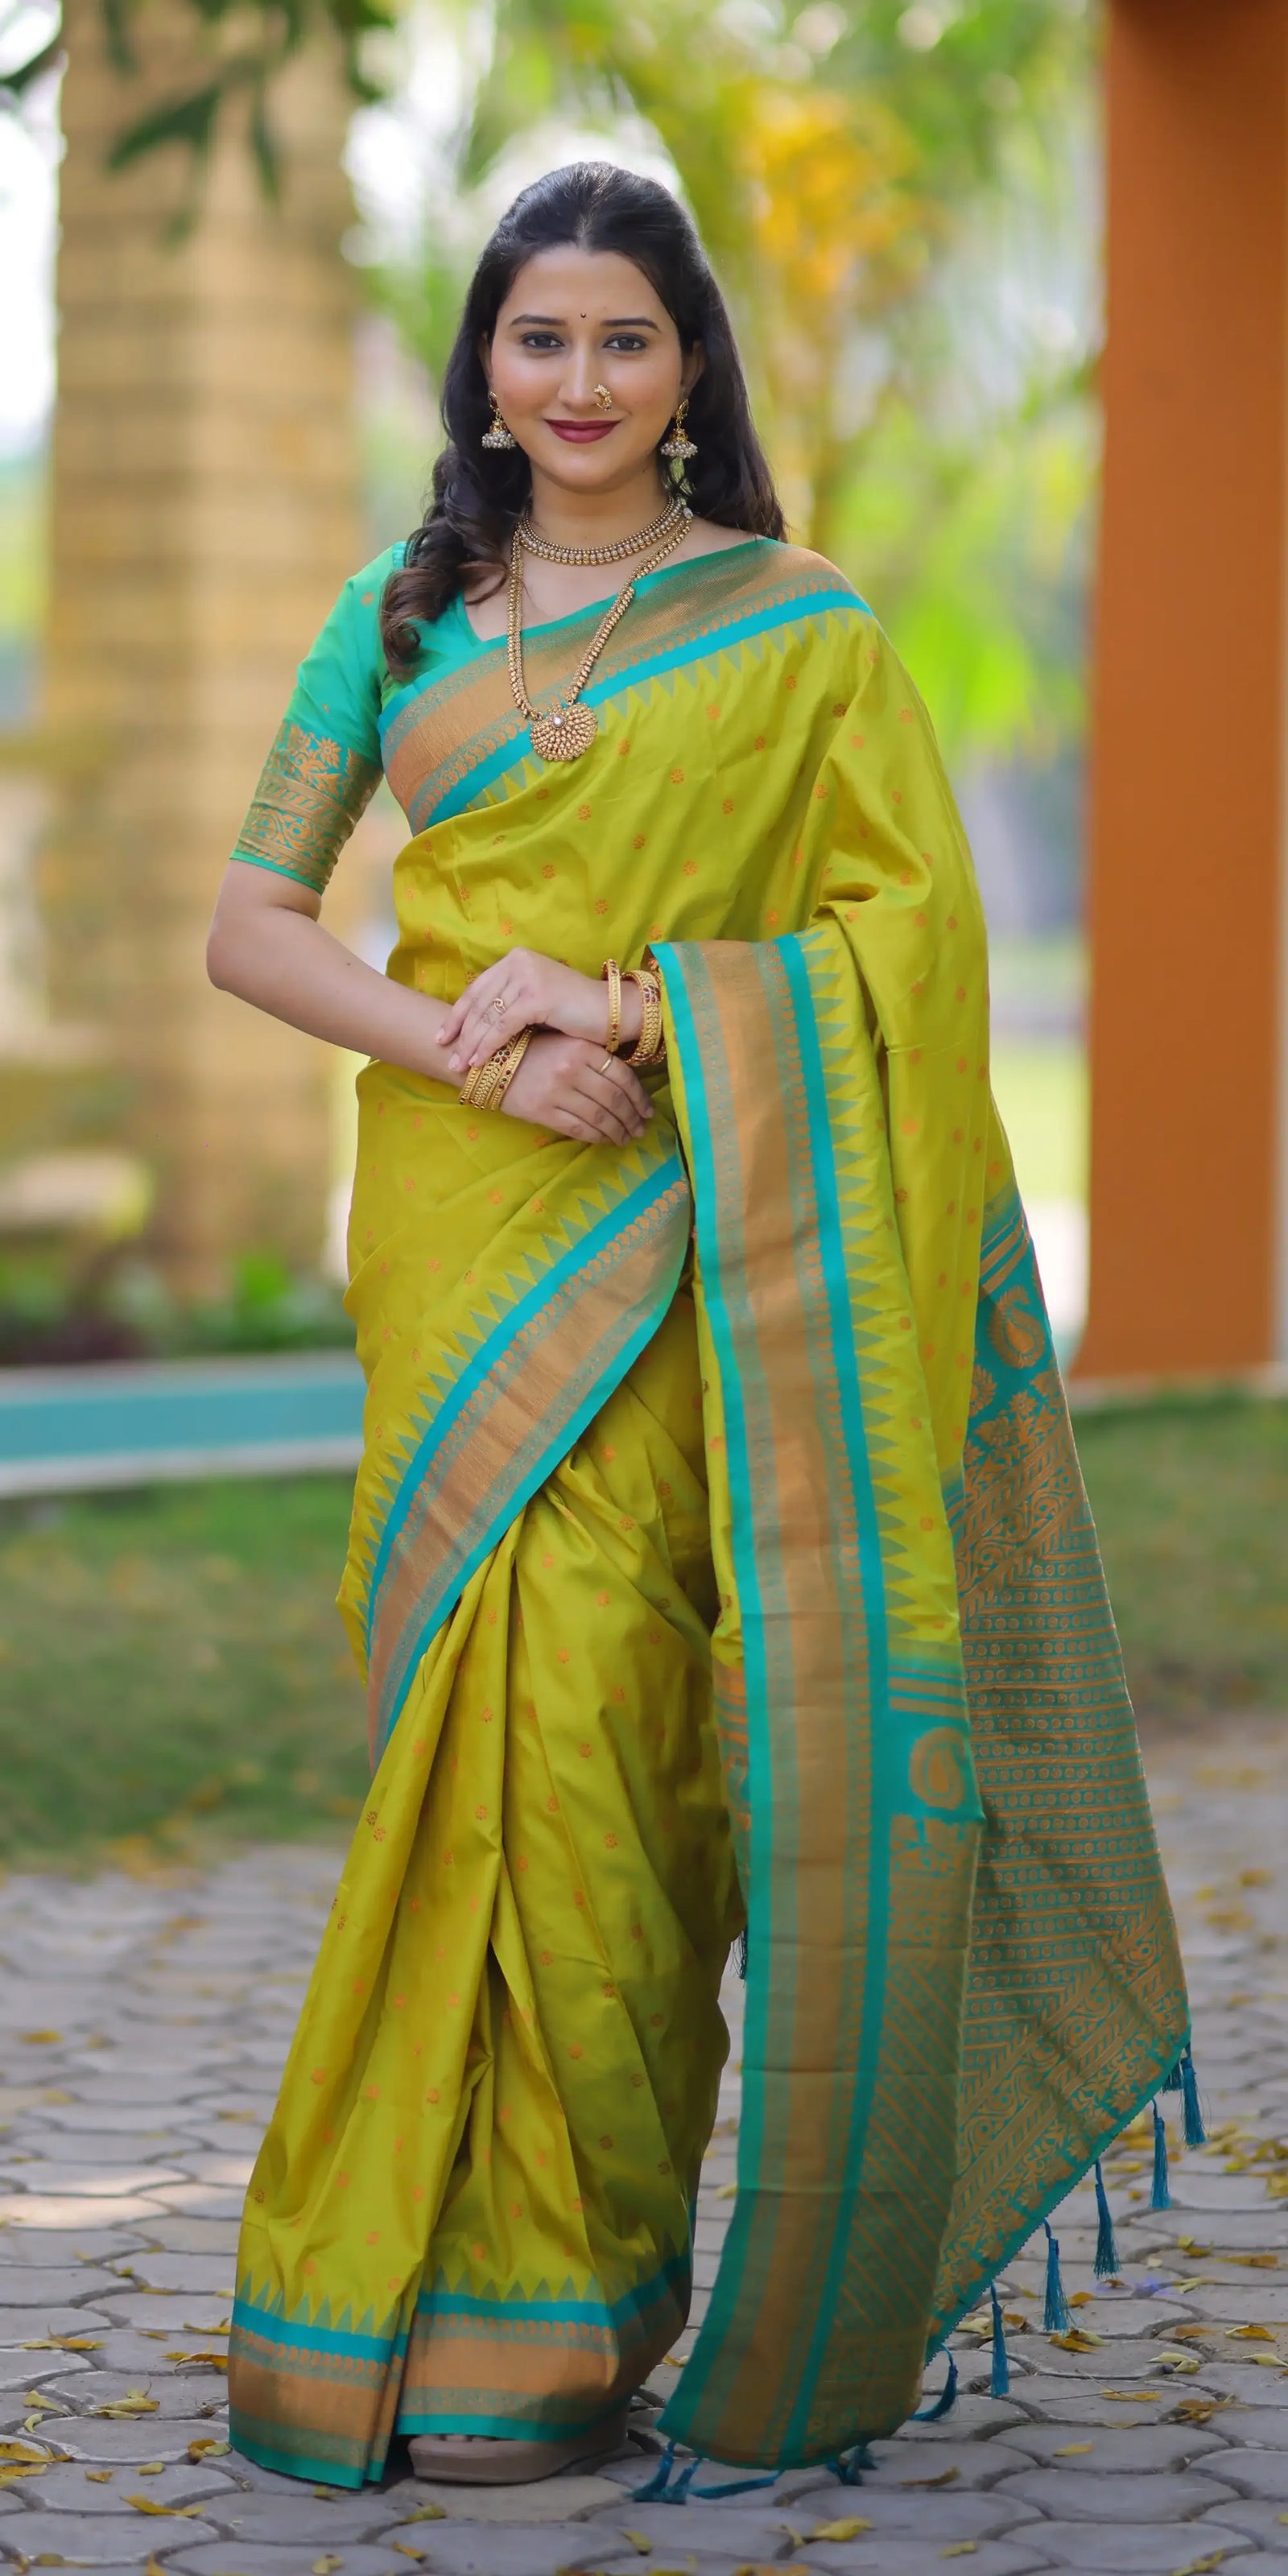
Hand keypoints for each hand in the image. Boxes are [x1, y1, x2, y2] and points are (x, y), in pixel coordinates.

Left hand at [441, 947, 639, 1071]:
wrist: (612, 1012)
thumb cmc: (575, 1012)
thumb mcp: (536, 1000)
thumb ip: (509, 1003)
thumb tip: (475, 1026)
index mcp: (516, 960)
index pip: (478, 989)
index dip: (458, 1014)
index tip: (443, 1035)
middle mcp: (519, 962)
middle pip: (479, 1002)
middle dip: (460, 1032)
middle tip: (446, 1055)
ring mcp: (528, 977)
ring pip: (488, 1016)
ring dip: (471, 1043)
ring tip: (459, 1065)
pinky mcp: (537, 996)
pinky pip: (503, 1026)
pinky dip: (488, 1045)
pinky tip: (479, 1060)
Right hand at [501, 1032, 651, 1144]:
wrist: (489, 1061)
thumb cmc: (532, 1049)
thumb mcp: (565, 1042)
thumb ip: (593, 1058)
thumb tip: (626, 1085)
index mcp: (582, 1048)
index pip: (623, 1077)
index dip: (640, 1097)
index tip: (648, 1110)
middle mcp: (572, 1069)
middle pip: (614, 1100)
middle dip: (632, 1118)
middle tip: (641, 1129)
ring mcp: (557, 1091)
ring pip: (599, 1117)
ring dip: (617, 1131)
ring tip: (626, 1138)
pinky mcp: (543, 1111)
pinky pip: (579, 1129)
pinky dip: (597, 1137)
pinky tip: (605, 1140)